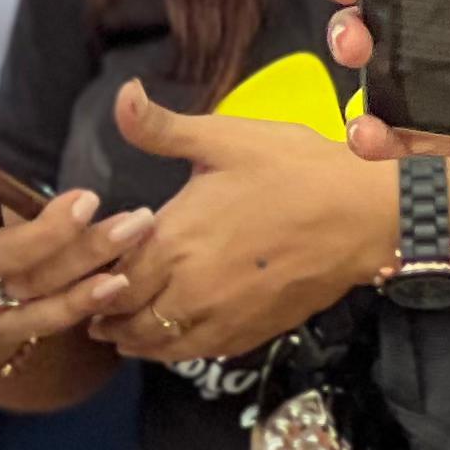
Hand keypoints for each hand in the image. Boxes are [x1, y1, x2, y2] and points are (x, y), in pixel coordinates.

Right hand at [0, 62, 151, 370]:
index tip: (83, 196)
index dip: (33, 222)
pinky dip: (84, 303)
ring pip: (42, 295)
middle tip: (115, 207)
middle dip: (66, 238)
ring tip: (137, 231)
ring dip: (92, 266)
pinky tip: (121, 281)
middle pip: (18, 264)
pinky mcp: (11, 335)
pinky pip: (50, 321)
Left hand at [85, 83, 394, 362]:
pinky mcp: (252, 332)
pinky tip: (175, 339)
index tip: (86, 272)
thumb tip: (122, 96)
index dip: (93, 278)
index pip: (111, 278)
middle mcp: (190, 289)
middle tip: (92, 309)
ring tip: (122, 332)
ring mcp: (222, 317)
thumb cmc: (295, 168)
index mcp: (175, 240)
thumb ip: (163, 128)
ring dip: (135, 339)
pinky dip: (177, 350)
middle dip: (105, 314)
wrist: (363, 214)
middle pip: (128, 318)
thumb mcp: (225, 138)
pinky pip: (199, 354)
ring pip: (160, 345)